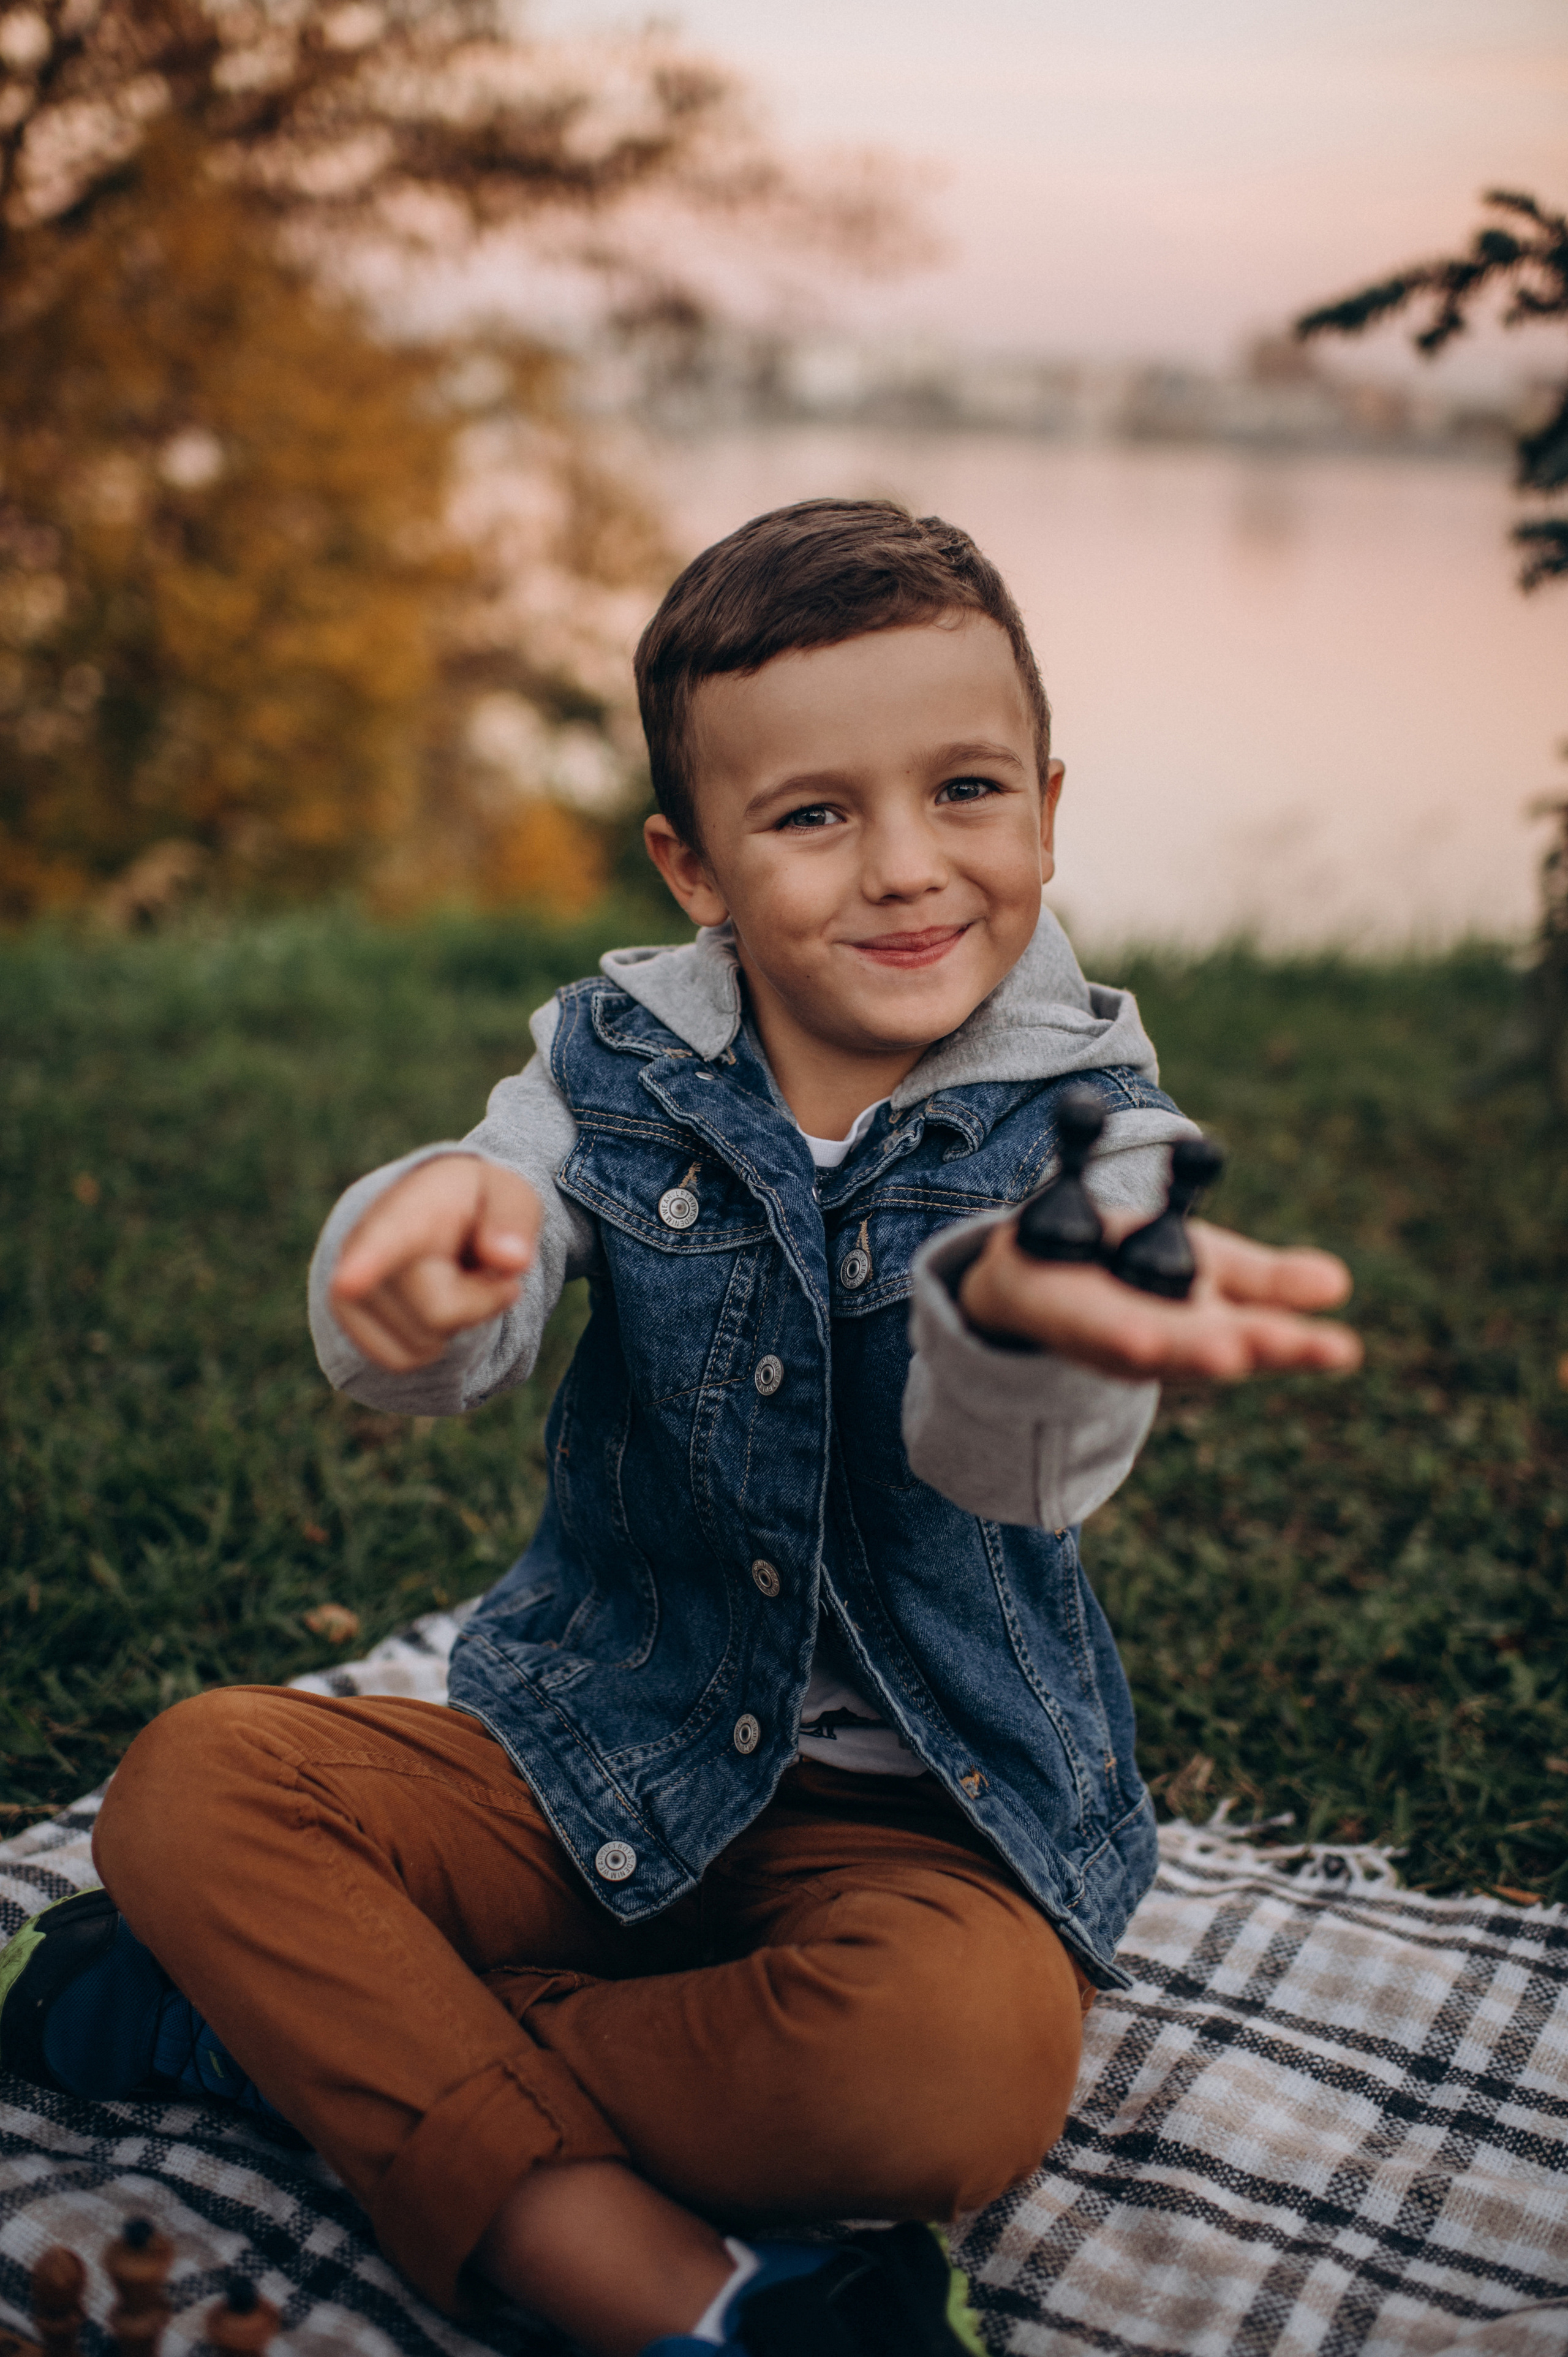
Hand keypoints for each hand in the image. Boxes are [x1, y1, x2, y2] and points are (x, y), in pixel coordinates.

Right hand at [330, 1158, 542, 1371]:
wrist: (432, 1214)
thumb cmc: (475, 1206)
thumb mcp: (509, 1196)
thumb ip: (513, 1218)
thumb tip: (512, 1261)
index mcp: (409, 1209)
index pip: (385, 1239)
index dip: (365, 1265)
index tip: (347, 1284)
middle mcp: (362, 1245)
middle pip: (440, 1314)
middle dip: (480, 1301)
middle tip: (482, 1266)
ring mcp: (345, 1287)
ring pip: (424, 1343)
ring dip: (455, 1321)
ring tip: (450, 1277)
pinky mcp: (347, 1323)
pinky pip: (405, 1361)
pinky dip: (431, 1341)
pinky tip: (430, 1300)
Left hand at [958, 1209, 1361, 1383]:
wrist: (1034, 1267)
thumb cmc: (1130, 1271)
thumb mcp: (1206, 1266)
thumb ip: (1265, 1281)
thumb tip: (1338, 1283)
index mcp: (1201, 1330)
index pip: (1257, 1340)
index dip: (1298, 1348)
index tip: (1345, 1349)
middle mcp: (1156, 1344)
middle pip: (1207, 1348)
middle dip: (1248, 1349)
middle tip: (1293, 1351)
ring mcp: (1101, 1335)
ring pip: (1148, 1344)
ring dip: (1186, 1350)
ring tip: (1227, 1353)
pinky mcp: (1050, 1312)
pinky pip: (1080, 1323)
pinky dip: (1112, 1332)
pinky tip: (1140, 1339)